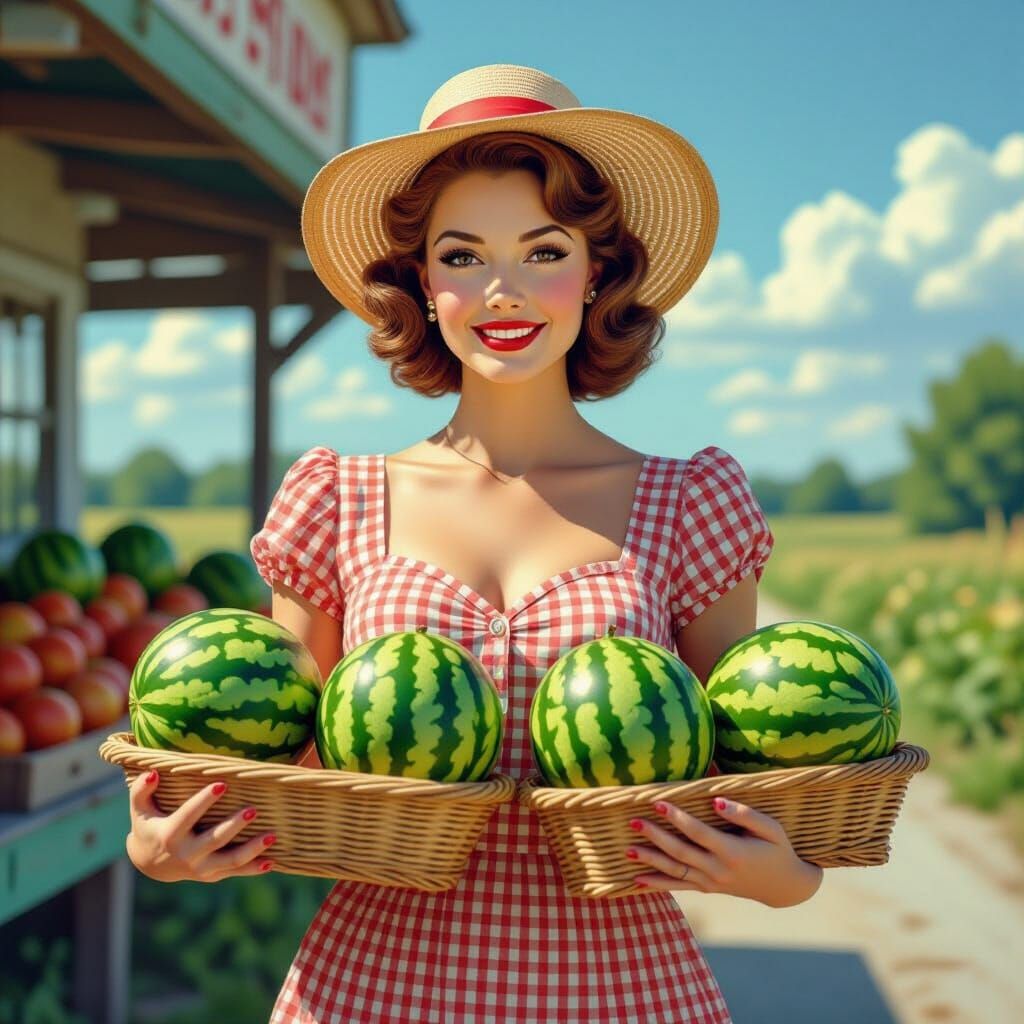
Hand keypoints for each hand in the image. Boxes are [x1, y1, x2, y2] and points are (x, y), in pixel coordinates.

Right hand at [125, 770, 276, 882]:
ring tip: (273, 835)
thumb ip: (141, 791)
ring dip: (252, 849)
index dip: (203, 801)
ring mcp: (200, 868)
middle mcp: (186, 854)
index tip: (222, 784)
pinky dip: (253, 869)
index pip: (188, 816)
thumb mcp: (139, 810)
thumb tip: (152, 773)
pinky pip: (235, 872)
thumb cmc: (149, 826)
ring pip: (230, 861)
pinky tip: (272, 862)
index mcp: (169, 835)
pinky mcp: (212, 875)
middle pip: (214, 840)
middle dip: (235, 825)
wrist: (150, 864)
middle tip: (254, 809)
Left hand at [625, 797, 823, 907]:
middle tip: (634, 822)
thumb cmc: (778, 849)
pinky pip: (679, 886)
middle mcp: (719, 870)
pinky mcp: (708, 889)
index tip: (657, 803)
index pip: (698, 833)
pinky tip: (638, 879)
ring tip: (628, 850)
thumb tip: (715, 801)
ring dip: (650, 861)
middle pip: (681, 853)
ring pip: (676, 872)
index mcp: (733, 852)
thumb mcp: (771, 829)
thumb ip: (744, 814)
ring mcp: (712, 883)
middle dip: (656, 837)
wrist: (784, 886)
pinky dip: (658, 883)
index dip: (677, 818)